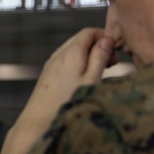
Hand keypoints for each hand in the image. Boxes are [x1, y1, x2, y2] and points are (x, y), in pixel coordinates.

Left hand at [0, 28, 116, 153]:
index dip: (105, 37)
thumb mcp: (91, 79)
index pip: (89, 32)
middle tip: (111, 63)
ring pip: (72, 51)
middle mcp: (58, 55)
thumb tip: (106, 40)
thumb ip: (99, 58)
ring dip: (88, 56)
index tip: (115, 52)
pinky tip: (83, 78)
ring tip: (99, 72)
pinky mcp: (47, 75)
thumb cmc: (67, 104)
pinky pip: (65, 61)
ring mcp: (51, 65)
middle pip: (81, 39)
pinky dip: (77, 63)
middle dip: (98, 46)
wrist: (39, 122)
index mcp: (71, 53)